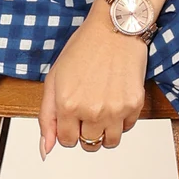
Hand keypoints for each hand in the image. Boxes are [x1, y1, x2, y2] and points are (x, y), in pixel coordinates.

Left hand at [39, 4, 147, 155]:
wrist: (114, 29)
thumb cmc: (84, 48)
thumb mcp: (54, 80)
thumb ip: (47, 118)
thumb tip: (45, 149)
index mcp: (68, 105)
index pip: (66, 141)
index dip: (67, 130)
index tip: (72, 117)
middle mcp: (92, 111)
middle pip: (88, 144)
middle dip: (85, 132)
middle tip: (87, 110)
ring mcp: (115, 110)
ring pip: (110, 142)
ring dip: (104, 131)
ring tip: (102, 109)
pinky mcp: (134, 105)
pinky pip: (127, 128)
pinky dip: (121, 120)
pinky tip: (115, 100)